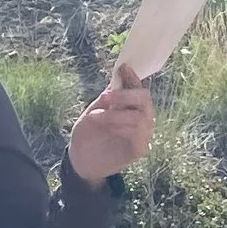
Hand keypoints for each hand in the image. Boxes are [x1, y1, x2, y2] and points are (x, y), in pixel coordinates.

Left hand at [67, 64, 153, 182]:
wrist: (80, 160)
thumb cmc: (87, 133)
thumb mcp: (92, 112)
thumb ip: (106, 99)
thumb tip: (117, 80)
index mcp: (130, 105)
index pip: (137, 87)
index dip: (132, 77)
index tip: (123, 67)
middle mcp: (141, 116)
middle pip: (145, 99)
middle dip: (125, 95)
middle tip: (105, 98)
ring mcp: (143, 133)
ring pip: (140, 117)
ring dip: (116, 115)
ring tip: (97, 117)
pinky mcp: (140, 149)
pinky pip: (138, 135)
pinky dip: (121, 128)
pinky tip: (107, 129)